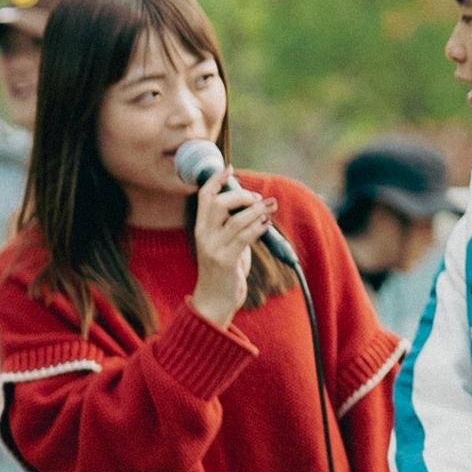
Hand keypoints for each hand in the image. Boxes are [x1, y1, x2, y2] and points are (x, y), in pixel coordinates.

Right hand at [186, 164, 272, 325]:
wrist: (213, 303)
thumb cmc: (223, 272)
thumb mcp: (224, 245)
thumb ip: (233, 227)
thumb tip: (254, 208)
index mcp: (201, 229)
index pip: (203, 197)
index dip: (216, 180)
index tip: (229, 168)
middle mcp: (203, 236)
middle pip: (218, 203)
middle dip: (241, 195)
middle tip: (258, 198)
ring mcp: (213, 249)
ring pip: (235, 220)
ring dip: (257, 210)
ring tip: (271, 206)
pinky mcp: (225, 261)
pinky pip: (244, 238)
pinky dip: (258, 227)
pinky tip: (267, 224)